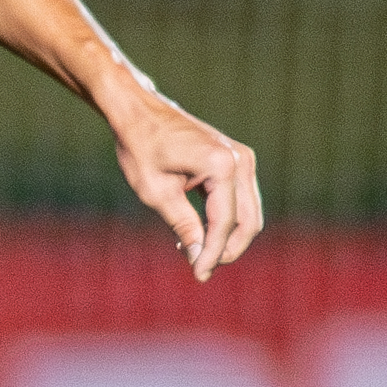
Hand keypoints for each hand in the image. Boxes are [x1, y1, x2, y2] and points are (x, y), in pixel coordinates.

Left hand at [108, 87, 259, 277]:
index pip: (225, 222)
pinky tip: (196, 233)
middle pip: (248, 221)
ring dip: (226, 238)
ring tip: (192, 250)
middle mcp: (240, 160)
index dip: (213, 254)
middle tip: (198, 268)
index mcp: (221, 165)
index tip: (198, 276)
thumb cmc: (141, 146)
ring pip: (248, 213)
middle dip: (226, 250)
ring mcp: (243, 159)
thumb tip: (202, 259)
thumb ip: (184, 226)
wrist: (138, 111)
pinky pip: (239, 200)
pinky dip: (224, 221)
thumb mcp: (156, 192)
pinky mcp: (237, 161)